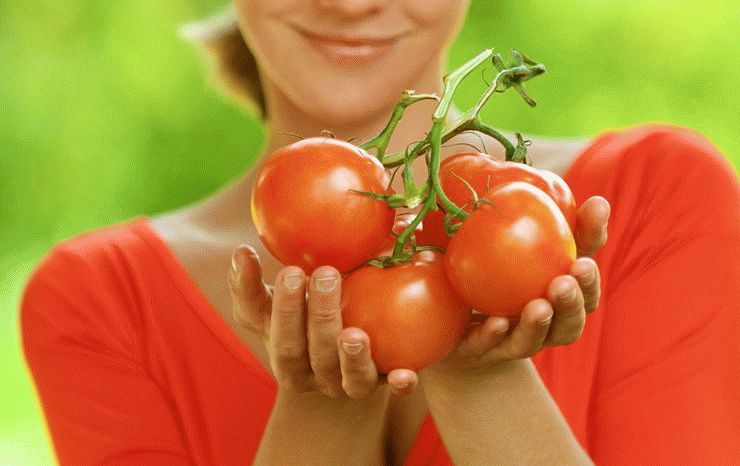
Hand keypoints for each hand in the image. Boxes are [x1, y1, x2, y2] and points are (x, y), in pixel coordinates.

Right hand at [228, 248, 417, 397]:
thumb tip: (240, 252)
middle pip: (306, 352)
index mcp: (280, 350)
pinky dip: (397, 384)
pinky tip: (406, 375)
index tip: (291, 270)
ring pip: (343, 376)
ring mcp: (344, 383)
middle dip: (314, 315)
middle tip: (325, 274)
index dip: (280, 305)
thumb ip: (249, 282)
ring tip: (354, 334)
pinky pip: (389, 388)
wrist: (339, 357)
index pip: (273, 331)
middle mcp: (309, 373)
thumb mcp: (272, 302)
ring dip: (349, 356)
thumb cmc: (300, 317)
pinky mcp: (380, 383)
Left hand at [427, 196, 609, 376]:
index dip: (589, 281)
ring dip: (538, 325)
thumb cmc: (495, 263)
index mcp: (559, 298)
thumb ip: (556, 221)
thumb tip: (598, 201)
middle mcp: (542, 326)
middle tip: (563, 282)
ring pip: (533, 342)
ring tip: (538, 306)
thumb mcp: (523, 238)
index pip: (586, 292)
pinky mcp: (476, 350)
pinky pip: (487, 347)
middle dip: (571, 305)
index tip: (582, 261)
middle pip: (568, 324)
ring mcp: (510, 342)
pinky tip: (497, 322)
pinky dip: (494, 336)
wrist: (448, 305)